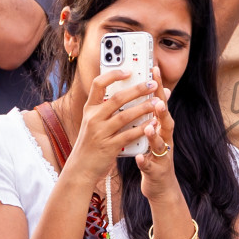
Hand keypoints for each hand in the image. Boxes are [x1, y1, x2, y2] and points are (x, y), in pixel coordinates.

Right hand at [64, 70, 160, 187]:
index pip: (98, 84)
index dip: (113, 75)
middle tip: (152, 84)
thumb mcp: (93, 123)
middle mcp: (93, 119)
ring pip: (125, 116)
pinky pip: (129, 135)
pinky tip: (153, 123)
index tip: (128, 70)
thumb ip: (106, 109)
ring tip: (157, 102)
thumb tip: (127, 93)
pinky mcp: (109, 147)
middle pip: (116, 98)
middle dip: (137, 90)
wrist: (81, 168)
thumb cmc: (91, 143)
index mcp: (89, 109)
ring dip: (143, 108)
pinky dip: (142, 128)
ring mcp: (100, 133)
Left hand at [133, 85, 181, 202]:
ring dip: (155, 135)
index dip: (158, 86)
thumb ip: (152, 114)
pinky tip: (139, 157)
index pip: (160, 103)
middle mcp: (166, 139)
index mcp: (162, 127)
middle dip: (162, 110)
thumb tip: (149, 91)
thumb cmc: (154, 155)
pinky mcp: (156, 170)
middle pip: (166, 121)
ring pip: (160, 144)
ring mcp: (162, 155)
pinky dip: (145, 161)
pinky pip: (150, 165)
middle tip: (157, 100)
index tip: (154, 69)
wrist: (161, 185)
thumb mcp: (154, 132)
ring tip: (149, 127)